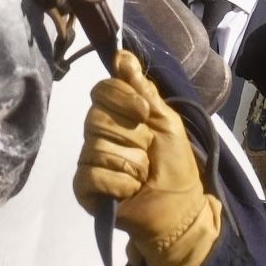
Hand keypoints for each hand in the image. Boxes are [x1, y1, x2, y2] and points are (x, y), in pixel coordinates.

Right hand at [74, 50, 221, 265]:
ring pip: (97, 147)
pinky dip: (119, 183)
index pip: (101, 90)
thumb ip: (143, 89)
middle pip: (97, 118)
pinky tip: (130, 191)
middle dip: (132, 136)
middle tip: (148, 152)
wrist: (181, 211)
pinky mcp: (85, 189)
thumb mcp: (166, 121)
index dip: (123, 100)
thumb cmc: (176, 166)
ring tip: (143, 177)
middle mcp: (97, 134)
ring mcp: (89, 161)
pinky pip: (92, 174)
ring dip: (131, 164)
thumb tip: (122, 54)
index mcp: (116, 115)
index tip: (145, 114)